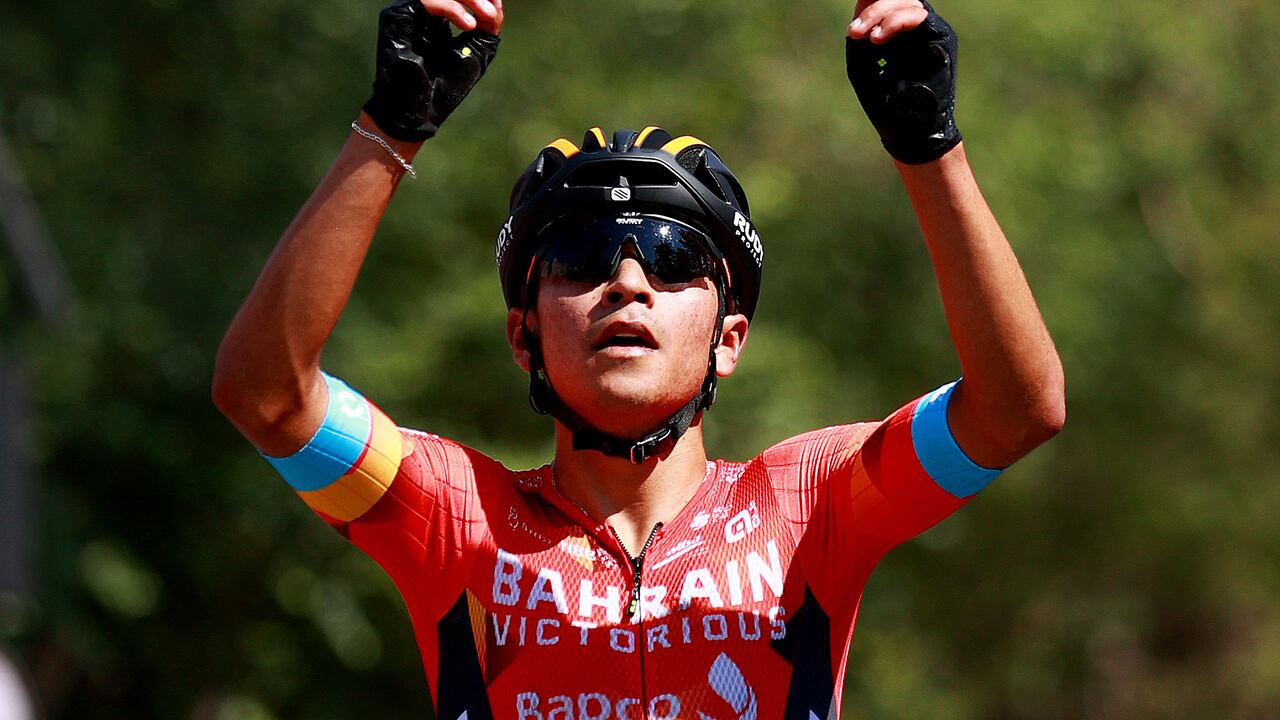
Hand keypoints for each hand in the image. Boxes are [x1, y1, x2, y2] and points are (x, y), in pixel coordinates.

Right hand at [362, 0, 502, 141]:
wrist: (421, 112)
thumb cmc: (446, 87)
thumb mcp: (476, 51)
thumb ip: (487, 24)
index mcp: (439, 16)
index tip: (496, 7)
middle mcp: (422, 11)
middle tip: (492, 10)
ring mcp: (408, 12)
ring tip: (487, 15)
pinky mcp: (396, 17)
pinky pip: (426, 0)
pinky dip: (452, 8)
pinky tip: (469, 24)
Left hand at [845, 0, 960, 163]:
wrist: (909, 130)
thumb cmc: (885, 103)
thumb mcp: (863, 65)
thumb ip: (862, 36)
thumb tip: (860, 8)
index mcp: (897, 34)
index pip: (887, 5)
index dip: (870, 4)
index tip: (853, 23)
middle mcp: (916, 31)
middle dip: (872, 9)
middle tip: (854, 31)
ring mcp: (930, 33)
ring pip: (909, 2)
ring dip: (881, 14)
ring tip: (862, 35)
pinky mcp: (941, 39)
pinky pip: (920, 16)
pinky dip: (896, 22)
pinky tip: (878, 38)